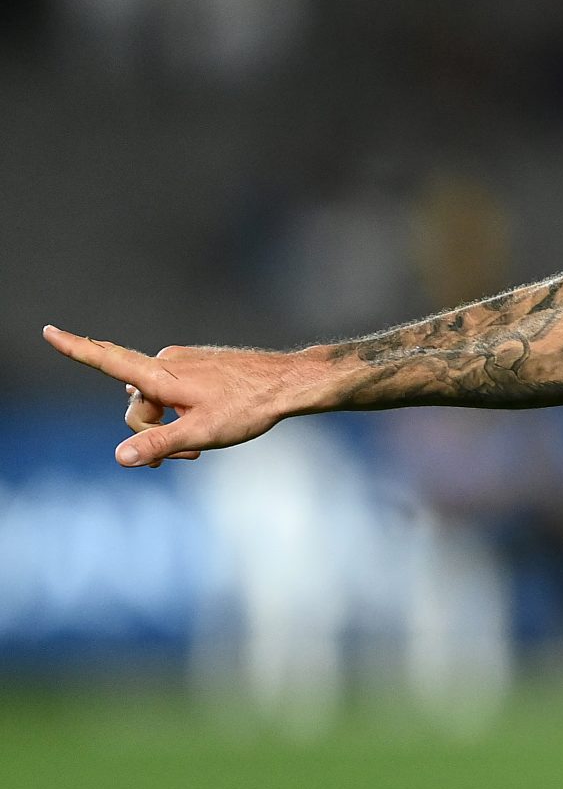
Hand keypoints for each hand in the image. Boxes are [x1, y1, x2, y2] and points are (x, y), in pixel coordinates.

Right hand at [39, 328, 318, 465]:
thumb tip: (120, 457)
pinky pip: (176, 393)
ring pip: (157, 401)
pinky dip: (182, 413)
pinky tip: (206, 426)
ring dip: (169, 426)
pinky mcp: (200, 366)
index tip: (48, 330)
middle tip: (183, 455)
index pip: (108, 359)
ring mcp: (185, 362)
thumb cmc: (248, 407)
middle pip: (136, 403)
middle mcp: (167, 362)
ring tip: (199, 445)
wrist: (289, 383)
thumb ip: (158, 445)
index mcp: (161, 374)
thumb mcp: (201, 433)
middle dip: (151, 431)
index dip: (76, 348)